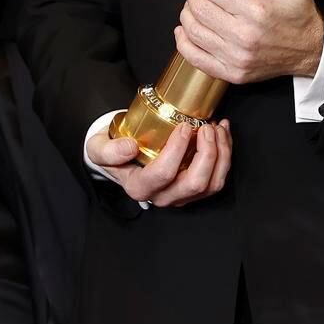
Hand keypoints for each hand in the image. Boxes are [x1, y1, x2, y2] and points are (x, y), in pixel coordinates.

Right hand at [87, 117, 231, 206]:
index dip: (178, 149)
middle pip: (195, 183)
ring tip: (218, 127)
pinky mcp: (194, 190)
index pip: (163, 174)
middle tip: (206, 126)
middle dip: (208, 153)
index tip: (183, 126)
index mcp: (139, 188)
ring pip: (212, 184)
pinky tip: (221, 133)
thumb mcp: (99, 148)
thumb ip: (109, 150)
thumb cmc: (112, 150)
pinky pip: (217, 178)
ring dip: (221, 154)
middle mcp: (162, 197)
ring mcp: (181, 195)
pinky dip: (225, 155)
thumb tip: (130, 147)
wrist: (121, 155)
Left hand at [173, 0, 323, 85]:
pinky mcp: (232, 73)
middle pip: (199, 10)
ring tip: (194, 7)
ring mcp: (236, 58)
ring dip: (187, 15)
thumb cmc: (301, 16)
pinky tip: (185, 31)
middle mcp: (244, 36)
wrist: (312, 51)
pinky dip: (184, 43)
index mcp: (257, 11)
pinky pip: (196, 58)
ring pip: (194, 32)